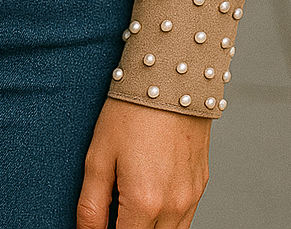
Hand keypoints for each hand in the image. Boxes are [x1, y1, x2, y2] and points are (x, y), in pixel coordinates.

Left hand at [78, 96, 210, 228]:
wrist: (172, 77)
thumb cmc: (131, 111)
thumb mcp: (98, 156)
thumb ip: (91, 206)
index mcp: (145, 203)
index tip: (99, 224)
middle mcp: (174, 208)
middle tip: (112, 211)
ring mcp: (191, 198)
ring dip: (147, 228)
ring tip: (128, 201)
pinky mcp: (200, 185)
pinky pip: (183, 219)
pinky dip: (165, 218)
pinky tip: (149, 193)